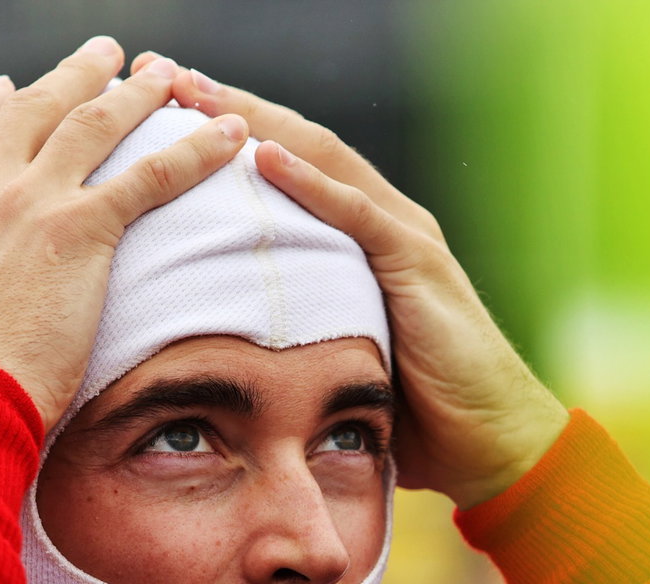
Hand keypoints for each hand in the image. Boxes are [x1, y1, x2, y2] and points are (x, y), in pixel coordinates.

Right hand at [0, 39, 249, 429]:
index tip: (0, 89)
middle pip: (30, 111)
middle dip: (69, 77)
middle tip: (103, 56)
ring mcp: (29, 202)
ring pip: (92, 126)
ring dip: (135, 95)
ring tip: (165, 75)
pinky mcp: (80, 230)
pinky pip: (152, 176)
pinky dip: (196, 150)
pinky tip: (232, 134)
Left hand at [147, 59, 568, 508]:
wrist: (490, 443)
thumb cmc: (412, 413)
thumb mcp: (336, 358)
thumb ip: (293, 331)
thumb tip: (219, 343)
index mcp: (363, 236)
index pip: (287, 163)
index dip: (226, 131)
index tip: (161, 108)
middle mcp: (386, 219)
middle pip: (298, 142)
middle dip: (229, 106)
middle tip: (160, 74)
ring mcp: (407, 235)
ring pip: (322, 159)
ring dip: (255, 121)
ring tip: (193, 94)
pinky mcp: (418, 264)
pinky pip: (357, 213)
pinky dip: (309, 181)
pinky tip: (262, 154)